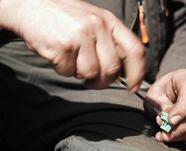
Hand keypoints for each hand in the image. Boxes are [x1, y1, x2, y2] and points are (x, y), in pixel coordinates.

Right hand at [0, 0, 144, 90]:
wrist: (30, 5)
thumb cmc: (64, 18)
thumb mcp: (93, 21)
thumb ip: (109, 42)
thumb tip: (123, 73)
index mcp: (110, 22)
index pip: (135, 50)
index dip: (137, 73)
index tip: (133, 87)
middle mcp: (98, 26)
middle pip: (112, 68)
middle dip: (103, 81)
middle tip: (93, 81)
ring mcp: (81, 34)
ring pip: (90, 73)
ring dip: (79, 74)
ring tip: (71, 59)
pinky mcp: (63, 45)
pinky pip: (69, 72)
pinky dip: (62, 69)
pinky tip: (58, 55)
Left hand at [146, 69, 185, 141]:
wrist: (177, 85)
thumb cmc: (165, 88)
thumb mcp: (156, 92)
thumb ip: (159, 104)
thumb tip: (165, 121)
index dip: (180, 110)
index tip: (168, 121)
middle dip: (180, 127)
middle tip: (166, 135)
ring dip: (185, 133)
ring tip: (170, 137)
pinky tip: (179, 136)